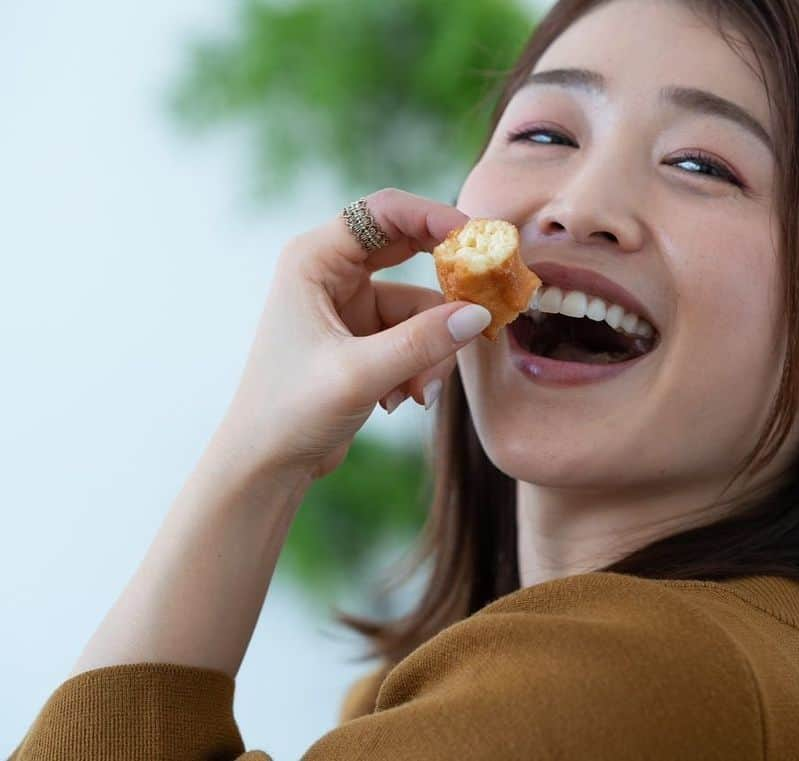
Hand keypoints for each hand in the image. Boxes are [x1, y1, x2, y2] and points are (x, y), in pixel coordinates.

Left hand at [215, 188, 491, 480]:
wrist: (265, 465)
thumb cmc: (289, 412)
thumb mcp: (359, 374)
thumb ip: (421, 343)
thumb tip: (478, 314)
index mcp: (313, 260)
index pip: (382, 212)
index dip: (432, 216)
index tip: (477, 240)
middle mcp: (331, 273)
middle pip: (409, 250)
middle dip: (447, 284)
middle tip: (485, 299)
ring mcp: (351, 305)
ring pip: (421, 306)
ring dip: (431, 350)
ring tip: (418, 392)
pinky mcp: (366, 338)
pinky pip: (417, 336)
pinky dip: (421, 366)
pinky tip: (404, 399)